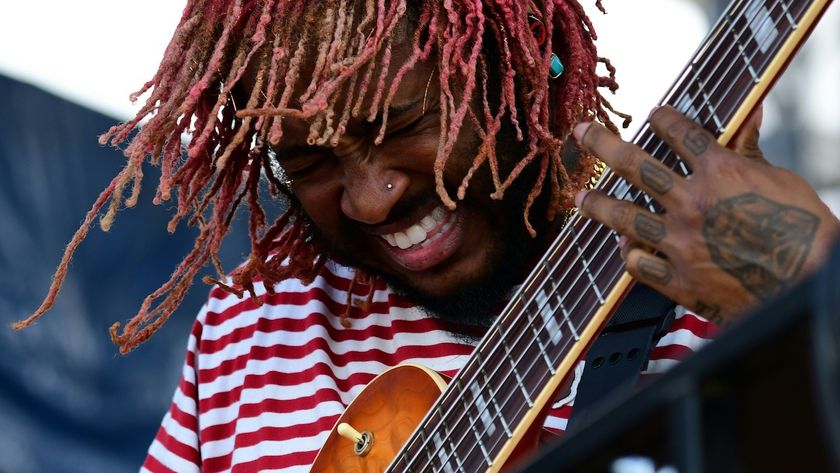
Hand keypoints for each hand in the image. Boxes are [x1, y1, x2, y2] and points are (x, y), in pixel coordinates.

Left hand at [573, 105, 839, 325]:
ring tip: (579, 198)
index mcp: (719, 172)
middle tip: (582, 133)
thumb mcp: (779, 179)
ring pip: (624, 217)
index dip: (663, 119)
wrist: (807, 283)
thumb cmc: (803, 231)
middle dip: (604, 145)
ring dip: (597, 204)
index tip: (652, 114)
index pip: (680, 134)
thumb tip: (751, 110)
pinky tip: (623, 248)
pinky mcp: (679, 279)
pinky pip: (638, 264)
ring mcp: (680, 242)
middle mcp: (690, 203)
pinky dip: (629, 254)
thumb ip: (750, 151)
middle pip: (635, 165)